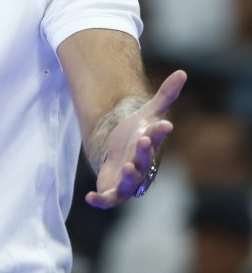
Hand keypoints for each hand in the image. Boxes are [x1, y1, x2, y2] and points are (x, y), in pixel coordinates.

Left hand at [85, 70, 186, 208]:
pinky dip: (100, 200)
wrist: (119, 154)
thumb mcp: (147, 113)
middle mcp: (141, 164)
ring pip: (131, 182)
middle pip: (145, 159)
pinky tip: (89, 197)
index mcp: (149, 145)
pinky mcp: (111, 190)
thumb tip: (183, 72)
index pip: (157, 136)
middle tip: (142, 139)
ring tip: (128, 166)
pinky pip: (107, 199)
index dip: (159, 131)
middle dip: (144, 151)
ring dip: (130, 175)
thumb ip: (165, 95)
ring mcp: (127, 180)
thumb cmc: (135, 134)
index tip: (164, 123)